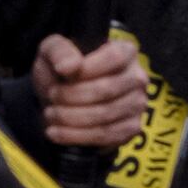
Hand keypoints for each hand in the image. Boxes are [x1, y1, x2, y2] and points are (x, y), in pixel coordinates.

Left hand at [34, 32, 151, 150]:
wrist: (58, 97)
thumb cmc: (60, 69)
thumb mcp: (51, 51)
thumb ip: (59, 52)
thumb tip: (70, 67)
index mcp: (125, 51)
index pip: (113, 58)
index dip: (86, 68)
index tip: (61, 74)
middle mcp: (137, 78)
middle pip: (106, 90)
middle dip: (72, 96)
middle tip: (51, 96)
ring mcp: (138, 105)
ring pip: (105, 115)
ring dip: (71, 117)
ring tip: (50, 114)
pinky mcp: (131, 128)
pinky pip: (107, 136)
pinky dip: (77, 136)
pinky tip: (56, 132)